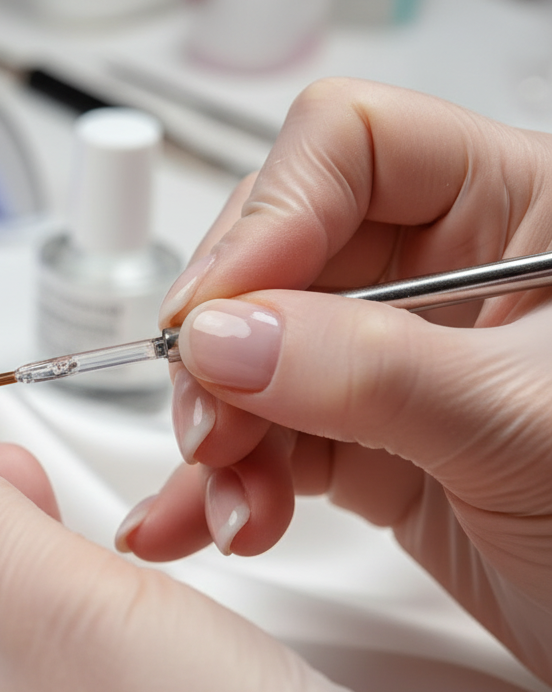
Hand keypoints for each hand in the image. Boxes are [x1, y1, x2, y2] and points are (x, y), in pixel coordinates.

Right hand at [117, 78, 551, 682]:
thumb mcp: (528, 424)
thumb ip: (372, 371)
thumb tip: (221, 337)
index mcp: (521, 210)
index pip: (356, 146)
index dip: (273, 215)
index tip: (213, 312)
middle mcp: (453, 272)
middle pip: (280, 253)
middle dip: (227, 343)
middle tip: (212, 420)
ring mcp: (403, 362)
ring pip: (255, 355)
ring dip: (221, 432)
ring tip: (232, 501)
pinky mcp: (374, 447)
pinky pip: (267, 440)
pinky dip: (222, 484)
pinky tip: (196, 521)